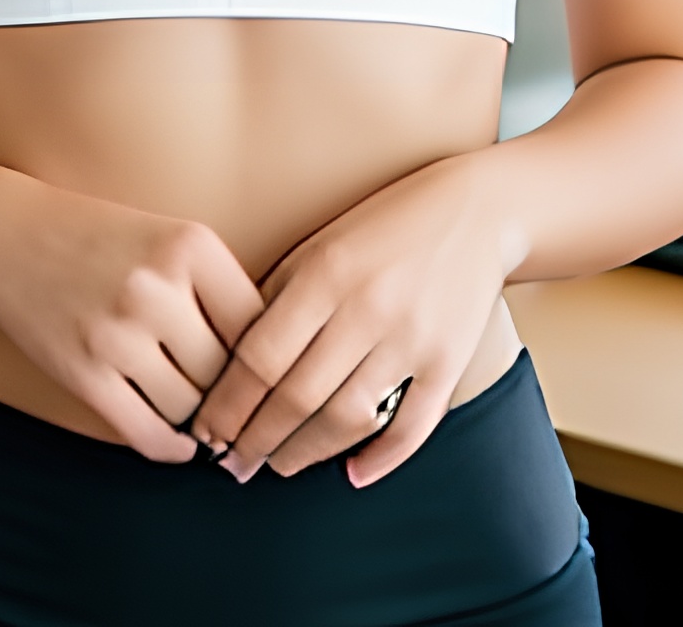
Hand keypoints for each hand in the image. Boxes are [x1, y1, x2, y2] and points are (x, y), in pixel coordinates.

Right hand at [0, 172, 264, 462]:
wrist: (7, 235)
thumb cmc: (100, 237)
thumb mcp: (170, 236)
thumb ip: (218, 287)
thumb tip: (268, 361)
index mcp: (190, 245)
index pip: (258, 322)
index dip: (268, 353)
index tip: (269, 370)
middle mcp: (157, 287)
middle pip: (226, 371)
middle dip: (232, 391)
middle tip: (237, 401)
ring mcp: (117, 333)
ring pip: (190, 406)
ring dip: (199, 417)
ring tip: (203, 412)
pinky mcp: (83, 373)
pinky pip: (146, 432)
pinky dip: (171, 446)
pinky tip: (180, 440)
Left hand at [191, 154, 512, 487]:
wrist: (475, 210)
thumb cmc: (383, 226)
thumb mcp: (320, 244)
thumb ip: (277, 295)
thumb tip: (230, 360)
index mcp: (326, 273)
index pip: (261, 357)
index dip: (228, 404)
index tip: (207, 430)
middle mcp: (367, 308)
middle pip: (298, 396)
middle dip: (257, 438)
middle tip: (233, 461)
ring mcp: (411, 339)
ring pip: (347, 418)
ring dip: (305, 453)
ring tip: (279, 465)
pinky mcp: (448, 361)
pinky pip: (412, 426)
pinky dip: (380, 458)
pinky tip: (352, 473)